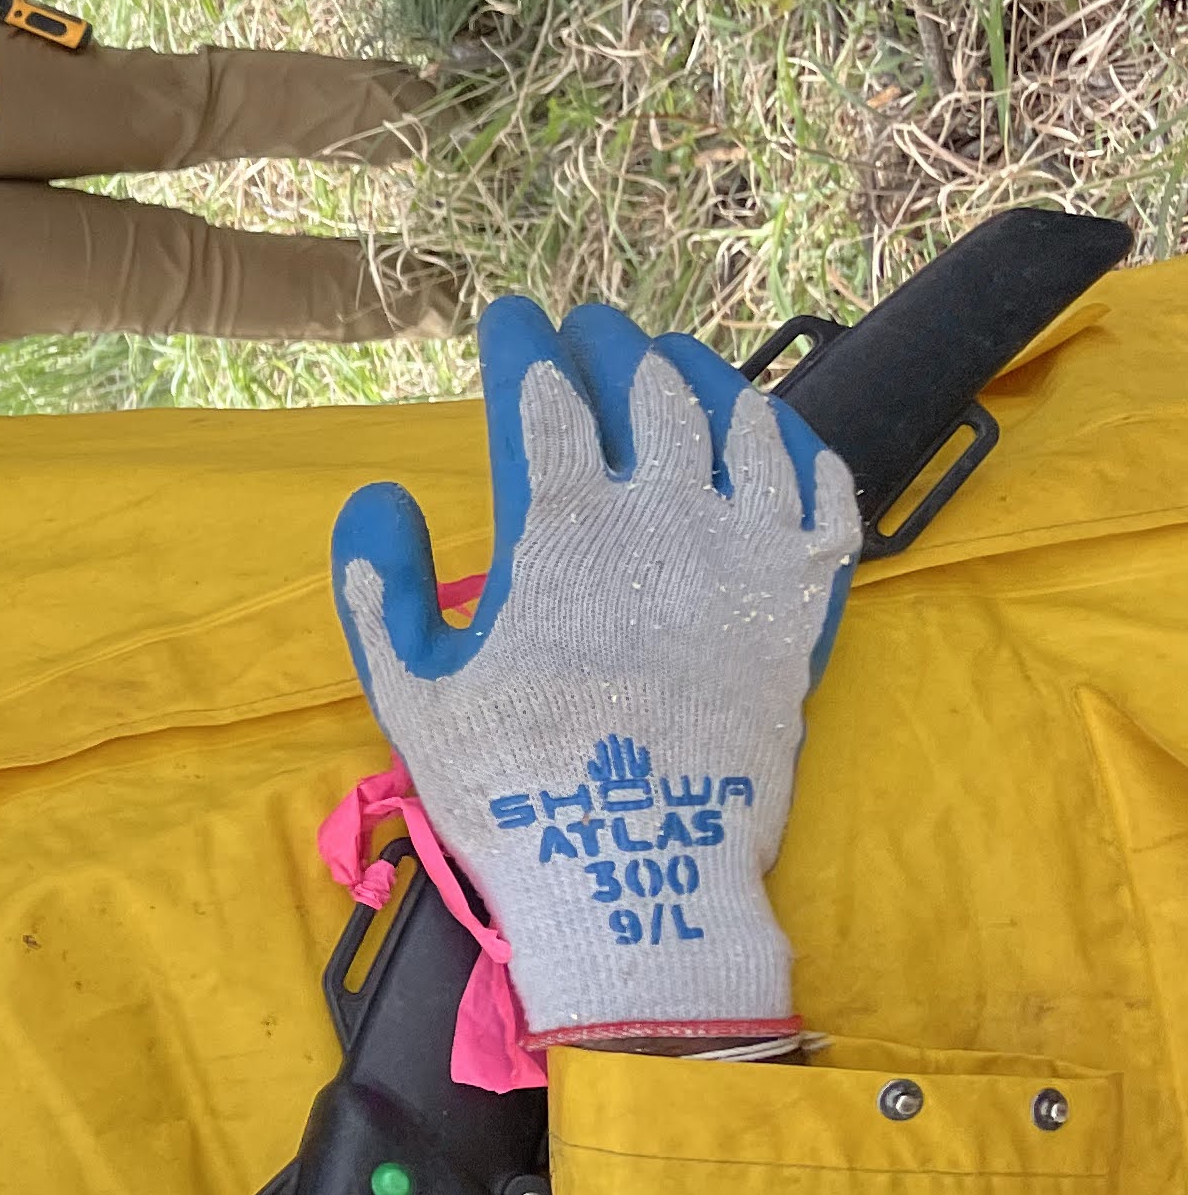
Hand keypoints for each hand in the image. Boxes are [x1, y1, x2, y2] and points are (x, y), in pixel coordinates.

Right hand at [329, 300, 858, 1051]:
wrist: (639, 874)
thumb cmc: (512, 786)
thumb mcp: (406, 689)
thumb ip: (376, 583)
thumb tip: (379, 496)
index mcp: (561, 530)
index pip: (544, 394)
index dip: (524, 344)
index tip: (510, 320)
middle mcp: (664, 520)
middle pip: (646, 386)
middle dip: (611, 343)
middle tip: (589, 331)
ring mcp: (745, 557)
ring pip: (740, 421)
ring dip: (701, 377)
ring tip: (675, 363)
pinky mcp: (800, 607)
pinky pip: (819, 495)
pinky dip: (796, 449)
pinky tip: (774, 437)